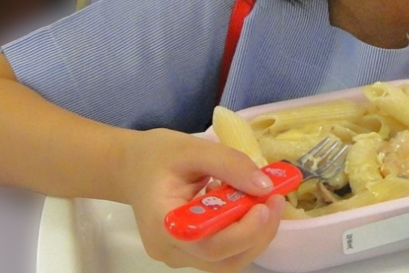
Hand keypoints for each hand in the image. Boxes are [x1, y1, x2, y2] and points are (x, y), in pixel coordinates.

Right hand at [120, 128, 283, 272]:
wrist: (132, 166)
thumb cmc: (157, 156)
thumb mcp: (193, 148)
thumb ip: (230, 164)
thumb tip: (265, 186)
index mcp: (165, 225)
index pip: (210, 245)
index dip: (245, 231)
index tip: (267, 202)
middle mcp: (171, 250)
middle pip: (225, 260)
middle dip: (259, 232)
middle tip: (277, 198)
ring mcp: (180, 256)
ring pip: (228, 260)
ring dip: (256, 234)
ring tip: (267, 199)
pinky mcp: (190, 253)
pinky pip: (224, 252)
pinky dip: (244, 232)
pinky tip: (248, 205)